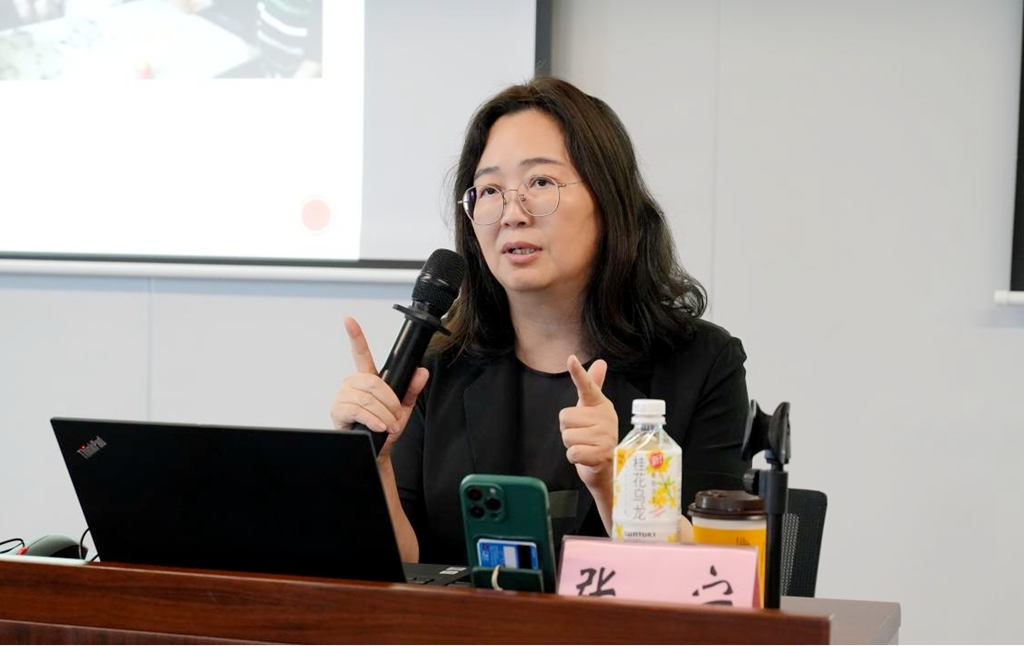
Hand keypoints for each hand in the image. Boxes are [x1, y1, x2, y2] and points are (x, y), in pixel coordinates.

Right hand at [329, 317, 428, 459]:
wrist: (377, 451)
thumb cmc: (385, 427)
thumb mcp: (403, 407)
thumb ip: (412, 388)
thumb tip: (422, 372)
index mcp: (368, 378)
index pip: (360, 353)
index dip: (355, 335)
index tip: (349, 320)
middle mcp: (352, 383)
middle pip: (372, 382)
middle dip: (389, 401)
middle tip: (396, 416)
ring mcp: (343, 396)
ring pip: (366, 398)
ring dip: (383, 414)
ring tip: (388, 425)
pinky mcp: (338, 411)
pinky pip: (357, 410)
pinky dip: (372, 419)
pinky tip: (378, 426)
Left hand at [560, 355, 616, 494]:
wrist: (610, 469)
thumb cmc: (597, 437)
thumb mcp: (592, 411)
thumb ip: (593, 386)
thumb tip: (601, 362)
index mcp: (601, 405)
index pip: (588, 386)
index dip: (579, 373)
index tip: (571, 359)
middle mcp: (606, 418)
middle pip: (565, 417)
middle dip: (568, 430)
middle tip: (583, 436)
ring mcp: (605, 436)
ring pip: (567, 436)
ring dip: (572, 445)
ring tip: (586, 447)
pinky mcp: (601, 454)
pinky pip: (572, 452)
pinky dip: (575, 458)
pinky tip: (587, 458)